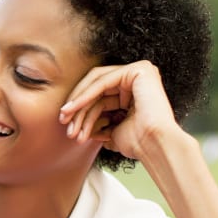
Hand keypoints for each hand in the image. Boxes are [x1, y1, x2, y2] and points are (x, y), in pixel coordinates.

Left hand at [58, 60, 179, 160]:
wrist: (154, 146)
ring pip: (97, 82)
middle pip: (96, 86)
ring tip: (67, 118)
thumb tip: (78, 124)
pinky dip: (86, 94)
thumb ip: (98, 121)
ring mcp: (140, 71)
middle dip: (77, 104)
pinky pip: (103, 81)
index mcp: (134, 90)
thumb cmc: (137, 143)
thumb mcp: (111, 128)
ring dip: (78, 101)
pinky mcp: (140, 70)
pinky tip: (74, 108)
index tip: (66, 124)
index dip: (80, 108)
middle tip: (63, 121)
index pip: (100, 94)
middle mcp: (138, 78)